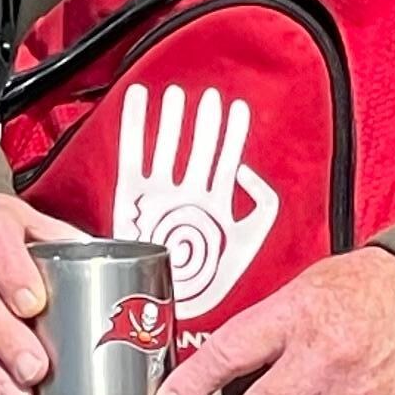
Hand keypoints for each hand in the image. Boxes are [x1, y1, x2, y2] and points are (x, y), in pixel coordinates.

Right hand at [113, 80, 281, 315]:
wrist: (174, 301)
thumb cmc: (211, 279)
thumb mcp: (249, 240)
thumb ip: (261, 204)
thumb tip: (247, 172)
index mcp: (214, 203)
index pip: (224, 159)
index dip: (232, 133)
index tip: (237, 107)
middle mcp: (187, 195)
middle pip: (197, 147)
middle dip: (202, 121)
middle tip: (206, 95)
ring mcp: (160, 193)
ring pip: (167, 146)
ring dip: (172, 119)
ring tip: (175, 93)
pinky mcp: (132, 195)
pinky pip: (132, 154)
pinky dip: (133, 124)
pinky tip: (136, 100)